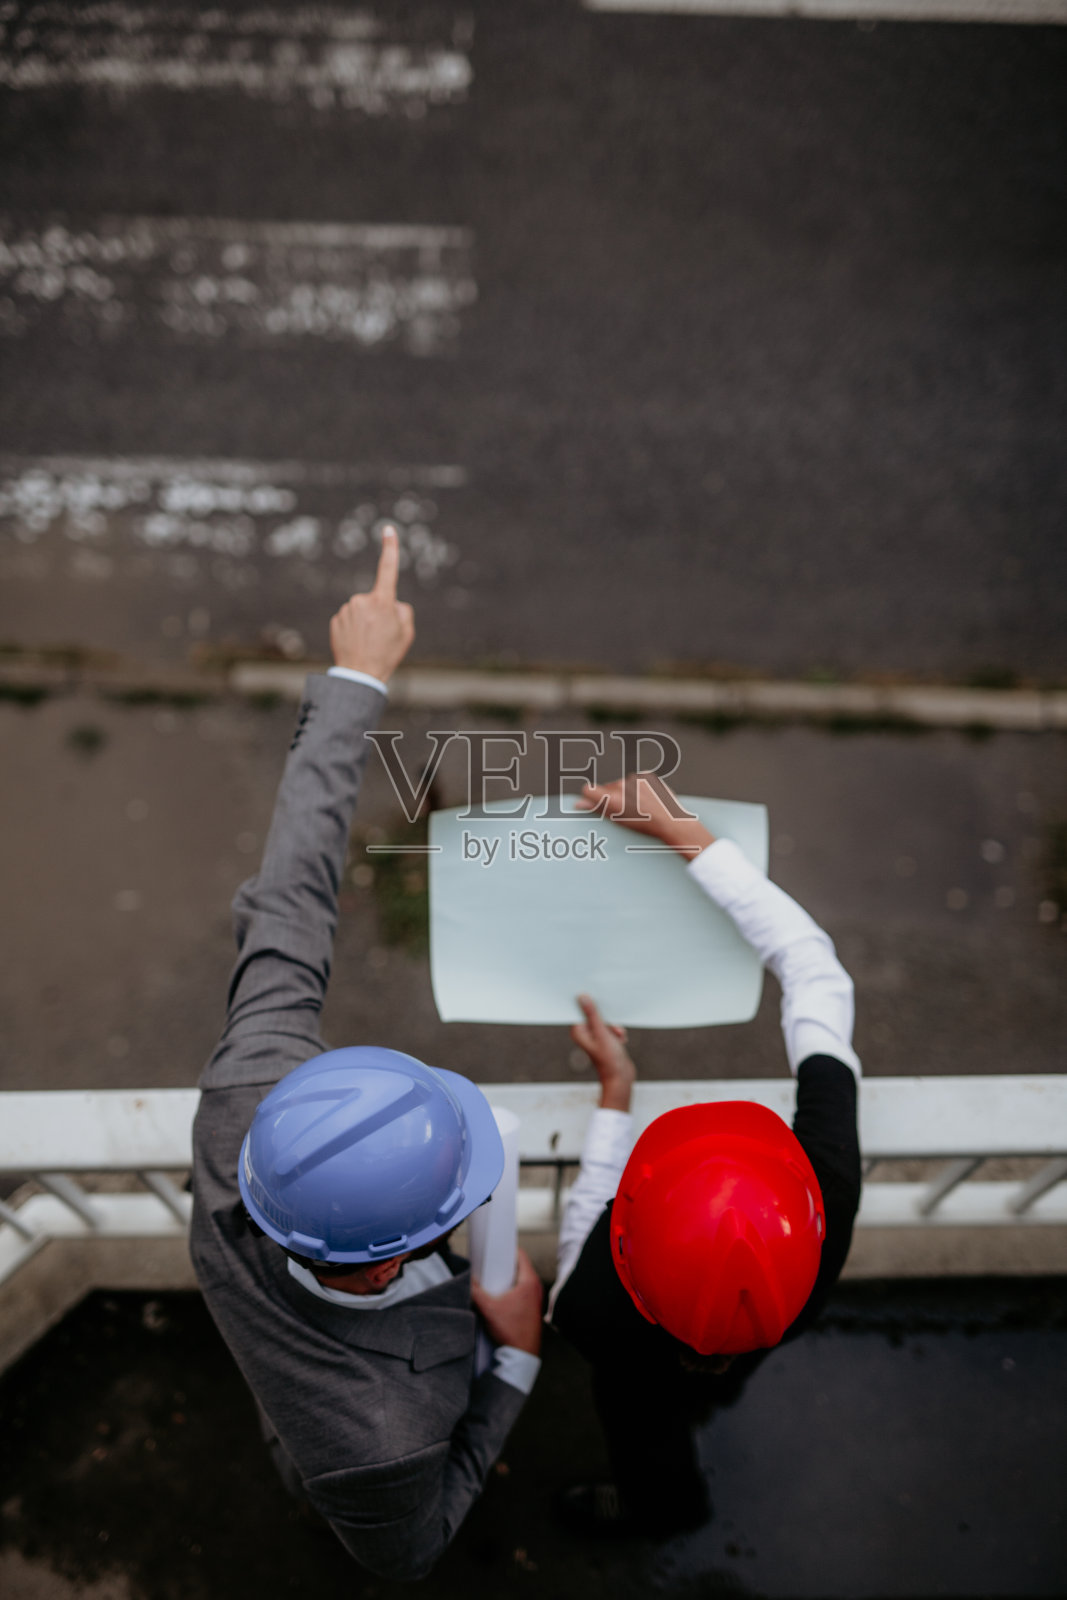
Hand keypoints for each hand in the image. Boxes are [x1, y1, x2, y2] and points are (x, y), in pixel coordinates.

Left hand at [329, 526, 414, 682]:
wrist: (360, 674)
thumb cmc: (387, 654)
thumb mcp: (407, 633)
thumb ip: (403, 611)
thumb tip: (392, 603)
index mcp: (383, 602)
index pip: (388, 569)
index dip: (390, 548)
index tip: (388, 530)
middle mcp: (362, 600)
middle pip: (376, 600)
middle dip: (380, 612)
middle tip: (381, 636)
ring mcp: (347, 609)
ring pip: (361, 610)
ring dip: (365, 621)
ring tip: (368, 642)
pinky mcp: (336, 619)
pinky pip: (349, 618)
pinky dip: (353, 628)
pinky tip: (356, 643)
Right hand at [470, 1248, 543, 1356]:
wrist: (522, 1355)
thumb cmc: (511, 1332)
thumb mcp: (488, 1309)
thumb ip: (476, 1292)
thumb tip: (467, 1280)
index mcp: (529, 1282)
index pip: (521, 1255)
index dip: (507, 1249)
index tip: (495, 1248)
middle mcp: (536, 1288)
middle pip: (519, 1267)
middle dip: (504, 1265)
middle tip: (490, 1264)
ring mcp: (536, 1299)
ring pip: (520, 1280)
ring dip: (507, 1279)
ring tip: (492, 1280)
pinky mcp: (533, 1309)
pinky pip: (522, 1292)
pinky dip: (512, 1290)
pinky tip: (500, 1296)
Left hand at [571, 993, 634, 1111]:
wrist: (621, 1077)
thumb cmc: (609, 1059)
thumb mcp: (602, 1033)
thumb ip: (592, 1014)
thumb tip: (582, 997)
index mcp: (578, 1031)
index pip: (580, 1009)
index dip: (589, 1002)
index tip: (597, 996)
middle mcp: (584, 1033)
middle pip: (595, 1014)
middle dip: (607, 1019)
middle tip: (614, 1029)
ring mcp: (595, 1036)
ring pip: (606, 1020)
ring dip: (614, 1027)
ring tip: (618, 1037)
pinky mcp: (604, 1039)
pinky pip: (611, 1027)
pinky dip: (617, 1032)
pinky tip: (621, 1041)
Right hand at [575, 771, 713, 858]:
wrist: (671, 821)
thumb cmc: (645, 825)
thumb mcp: (618, 820)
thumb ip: (596, 809)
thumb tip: (578, 804)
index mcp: (612, 798)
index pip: (587, 790)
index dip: (590, 797)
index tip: (594, 803)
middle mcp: (621, 785)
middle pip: (607, 787)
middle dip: (612, 797)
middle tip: (626, 810)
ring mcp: (635, 778)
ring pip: (622, 783)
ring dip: (627, 792)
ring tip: (640, 806)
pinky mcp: (647, 774)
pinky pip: (636, 779)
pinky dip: (639, 787)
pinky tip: (648, 799)